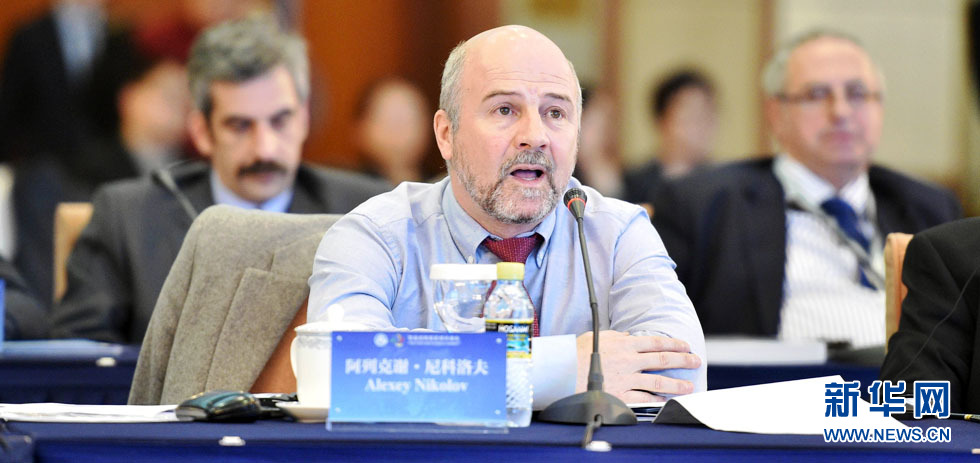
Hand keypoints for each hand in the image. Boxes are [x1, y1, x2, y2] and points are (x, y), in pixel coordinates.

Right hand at [575, 330, 700, 403]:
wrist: (563, 371)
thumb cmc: (577, 352)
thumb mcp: (598, 336)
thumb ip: (616, 337)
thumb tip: (628, 338)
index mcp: (625, 344)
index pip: (656, 342)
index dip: (674, 344)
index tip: (686, 346)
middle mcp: (629, 361)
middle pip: (662, 360)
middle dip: (683, 360)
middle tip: (696, 361)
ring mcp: (626, 379)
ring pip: (658, 382)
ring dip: (676, 384)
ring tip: (689, 386)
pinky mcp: (620, 395)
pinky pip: (643, 399)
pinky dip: (656, 400)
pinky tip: (666, 400)